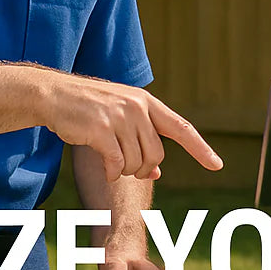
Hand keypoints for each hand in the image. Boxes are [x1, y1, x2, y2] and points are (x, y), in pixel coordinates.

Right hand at [46, 73, 223, 181]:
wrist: (54, 95)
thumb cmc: (87, 109)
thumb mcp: (119, 118)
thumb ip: (141, 139)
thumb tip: (157, 172)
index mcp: (146, 102)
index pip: (181, 128)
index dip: (200, 148)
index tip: (217, 165)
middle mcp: (137, 107)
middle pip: (156, 155)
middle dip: (143, 169)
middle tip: (126, 168)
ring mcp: (119, 117)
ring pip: (137, 163)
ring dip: (125, 171)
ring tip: (110, 161)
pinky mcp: (101, 129)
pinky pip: (117, 165)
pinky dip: (113, 173)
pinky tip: (106, 170)